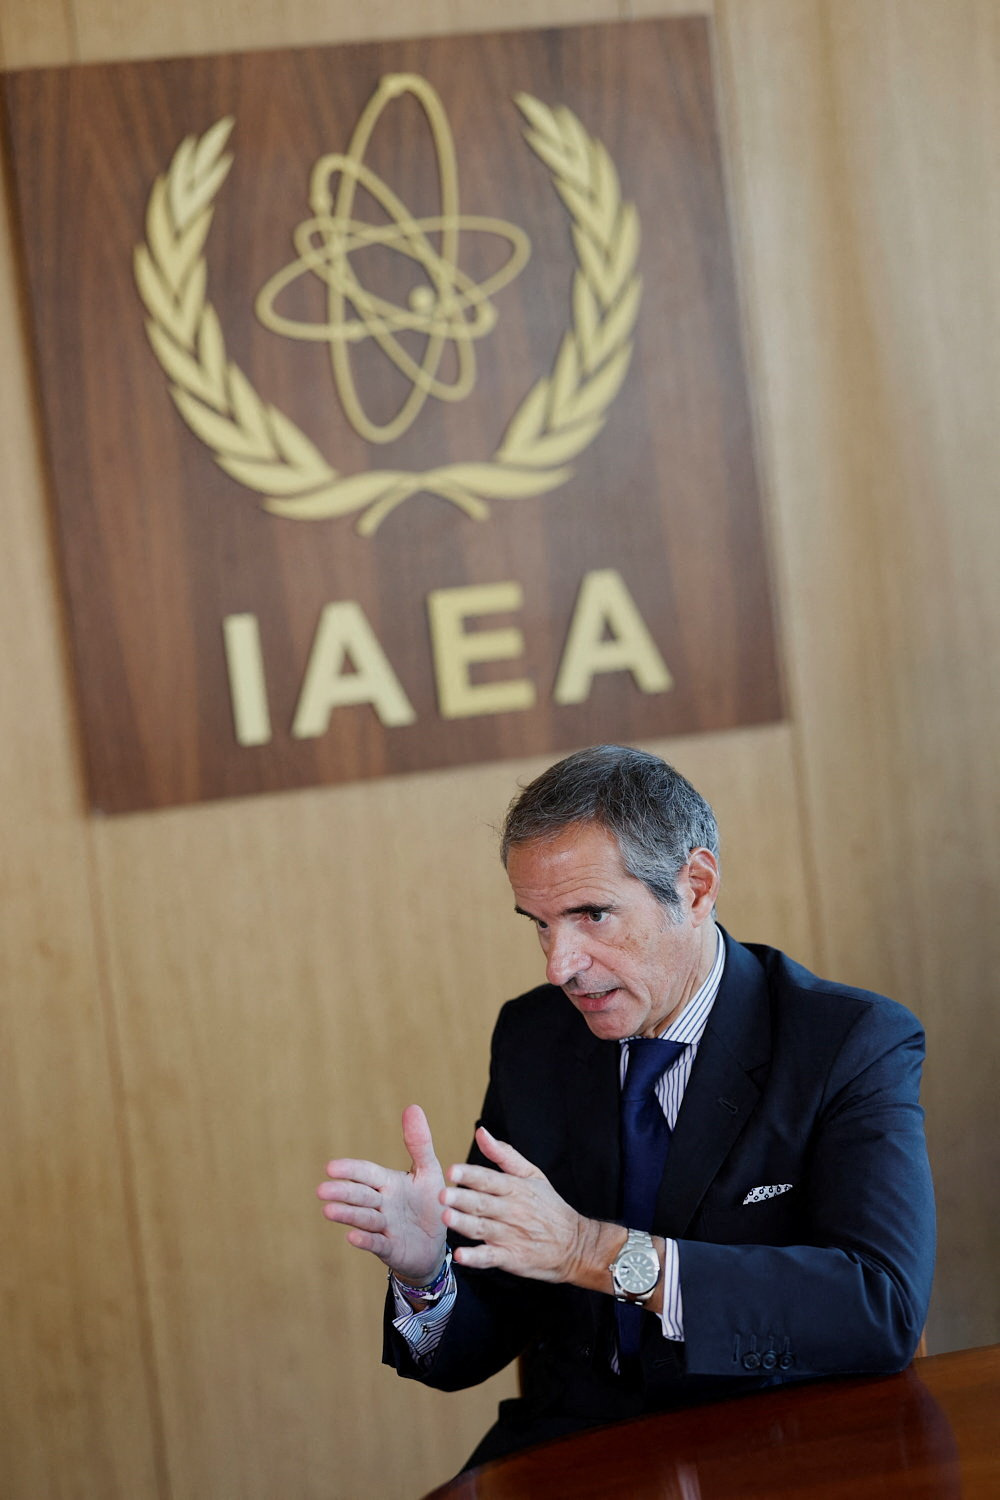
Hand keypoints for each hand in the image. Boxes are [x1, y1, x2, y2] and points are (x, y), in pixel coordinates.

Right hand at [317, 1104, 446, 1283]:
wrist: (436, 1245)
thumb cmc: (429, 1204)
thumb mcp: (428, 1171)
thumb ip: (419, 1143)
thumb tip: (412, 1106)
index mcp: (388, 1183)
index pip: (366, 1174)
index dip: (351, 1171)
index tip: (330, 1167)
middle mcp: (382, 1204)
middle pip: (361, 1196)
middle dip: (342, 1192)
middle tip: (321, 1189)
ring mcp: (384, 1227)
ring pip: (364, 1218)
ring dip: (347, 1215)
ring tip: (328, 1210)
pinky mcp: (391, 1249)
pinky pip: (377, 1243)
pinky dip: (365, 1240)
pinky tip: (352, 1237)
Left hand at [441, 1126, 616, 1288]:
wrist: (575, 1244)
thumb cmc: (548, 1205)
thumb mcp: (532, 1174)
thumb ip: (504, 1154)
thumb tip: (481, 1132)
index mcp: (515, 1188)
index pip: (489, 1179)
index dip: (471, 1175)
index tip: (452, 1171)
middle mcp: (511, 1211)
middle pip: (483, 1203)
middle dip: (462, 1199)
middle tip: (442, 1195)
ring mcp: (510, 1235)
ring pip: (483, 1228)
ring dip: (464, 1224)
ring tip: (447, 1218)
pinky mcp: (511, 1257)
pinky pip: (490, 1257)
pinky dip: (475, 1257)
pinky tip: (460, 1256)